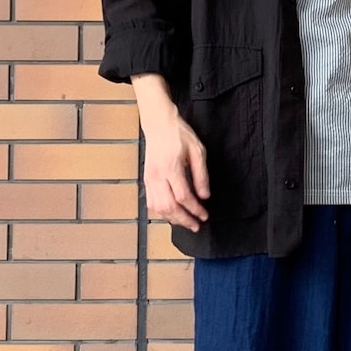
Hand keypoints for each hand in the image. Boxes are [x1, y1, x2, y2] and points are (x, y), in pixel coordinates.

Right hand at [141, 112, 209, 231]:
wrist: (158, 124)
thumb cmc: (179, 134)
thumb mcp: (197, 151)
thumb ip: (201, 175)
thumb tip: (204, 196)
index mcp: (171, 167)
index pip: (183, 197)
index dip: (195, 209)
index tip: (204, 215)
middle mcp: (157, 176)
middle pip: (169, 207)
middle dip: (184, 219)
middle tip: (196, 226)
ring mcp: (149, 179)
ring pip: (158, 208)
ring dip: (172, 219)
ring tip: (185, 222)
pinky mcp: (146, 180)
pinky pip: (151, 203)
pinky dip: (161, 213)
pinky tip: (171, 216)